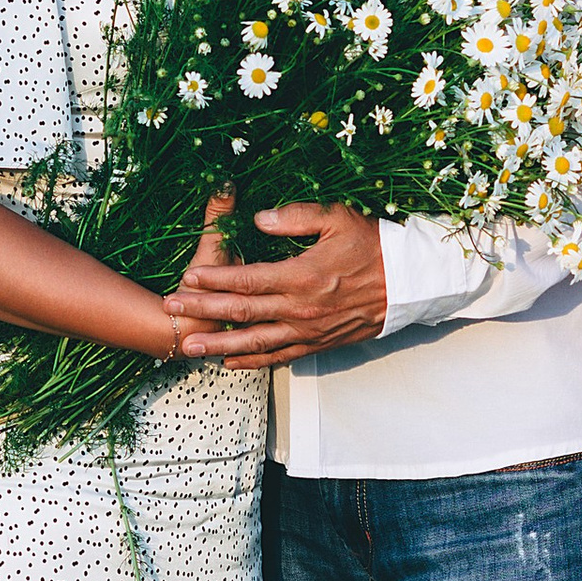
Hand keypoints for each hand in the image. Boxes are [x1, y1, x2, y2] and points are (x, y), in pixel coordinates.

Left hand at [165, 202, 387, 368]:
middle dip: (203, 310)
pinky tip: (231, 363)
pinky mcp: (319, 344)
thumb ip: (295, 217)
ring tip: (190, 347)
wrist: (410, 284)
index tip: (187, 276)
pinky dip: (253, 362)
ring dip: (220, 345)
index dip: (213, 278)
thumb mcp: (337, 218)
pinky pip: (280, 357)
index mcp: (302, 275)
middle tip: (171, 309)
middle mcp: (301, 308)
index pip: (246, 278)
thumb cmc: (374, 245)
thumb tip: (258, 217)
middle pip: (241, 312)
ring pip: (255, 343)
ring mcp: (309, 331)